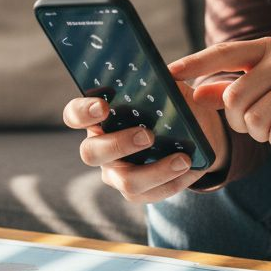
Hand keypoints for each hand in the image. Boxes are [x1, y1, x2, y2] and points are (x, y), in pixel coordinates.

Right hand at [62, 82, 228, 203]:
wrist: (196, 132)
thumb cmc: (173, 105)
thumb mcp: (170, 89)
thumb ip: (162, 83)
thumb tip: (169, 75)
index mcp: (99, 117)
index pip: (75, 114)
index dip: (82, 112)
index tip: (104, 106)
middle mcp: (100, 147)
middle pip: (91, 153)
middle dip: (119, 144)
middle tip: (148, 135)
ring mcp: (116, 173)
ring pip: (125, 182)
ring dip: (156, 171)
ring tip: (182, 159)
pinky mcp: (137, 192)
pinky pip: (151, 195)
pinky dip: (173, 182)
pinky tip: (190, 169)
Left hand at [168, 37, 270, 150]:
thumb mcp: (266, 86)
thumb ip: (229, 89)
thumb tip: (193, 95)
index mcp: (266, 49)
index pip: (223, 53)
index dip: (194, 64)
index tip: (168, 74)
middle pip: (235, 99)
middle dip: (239, 122)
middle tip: (254, 124)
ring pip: (255, 120)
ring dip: (261, 134)